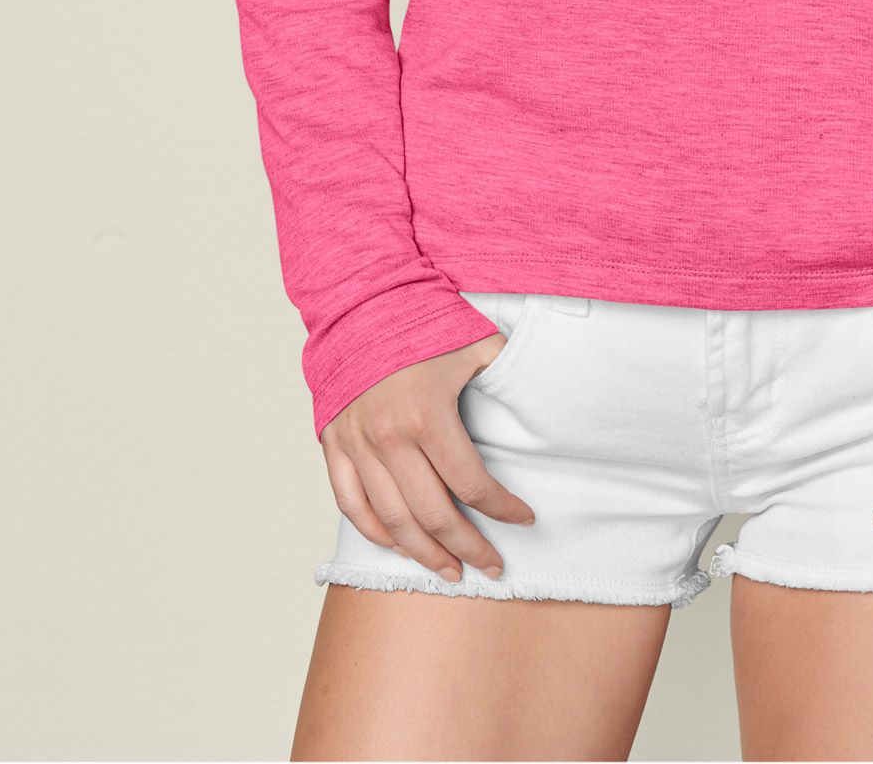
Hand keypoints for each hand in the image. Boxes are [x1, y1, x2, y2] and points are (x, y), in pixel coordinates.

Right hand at [320, 335, 535, 583]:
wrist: (360, 301)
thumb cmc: (422, 320)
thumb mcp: (476, 341)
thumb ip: (506, 372)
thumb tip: (538, 398)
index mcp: (428, 415)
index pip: (472, 483)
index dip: (502, 509)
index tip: (523, 519)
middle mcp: (389, 438)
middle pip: (433, 514)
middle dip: (468, 547)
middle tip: (492, 567)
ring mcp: (357, 445)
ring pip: (392, 521)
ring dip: (424, 553)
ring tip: (450, 571)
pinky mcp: (334, 444)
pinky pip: (351, 504)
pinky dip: (375, 532)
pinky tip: (399, 545)